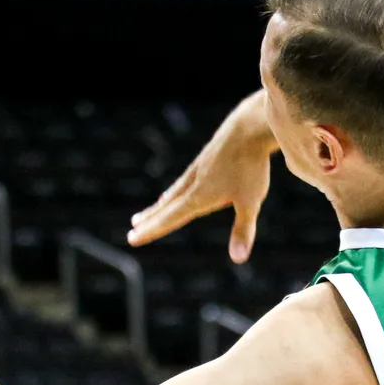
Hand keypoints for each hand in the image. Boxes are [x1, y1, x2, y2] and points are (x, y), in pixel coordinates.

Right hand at [128, 92, 273, 261]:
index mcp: (199, 196)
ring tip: (156, 206)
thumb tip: (238, 259)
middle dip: (151, 218)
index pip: (169, 218)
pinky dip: (182, 185)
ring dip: (165, 200)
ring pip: (178, 188)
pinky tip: (187, 182)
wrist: (250, 124)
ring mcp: (201, 166)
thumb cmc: (251, 165)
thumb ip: (243, 231)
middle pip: (168, 204)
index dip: (151, 231)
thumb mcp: (251, 202)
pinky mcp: (210, 155)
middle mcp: (194, 181)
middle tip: (133, 226)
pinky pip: (190, 175)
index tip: (132, 238)